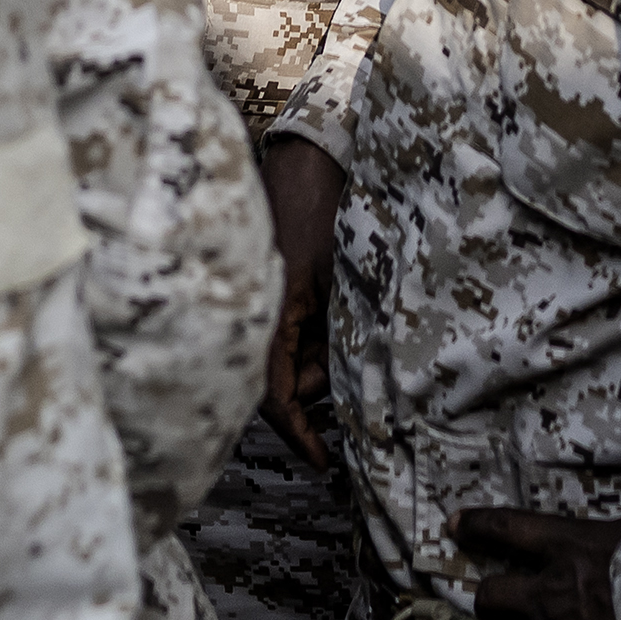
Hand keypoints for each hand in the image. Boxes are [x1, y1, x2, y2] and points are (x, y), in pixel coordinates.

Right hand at [260, 135, 344, 464]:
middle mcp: (260, 314)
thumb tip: (341, 390)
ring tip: (357, 334)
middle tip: (360, 382)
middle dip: (319, 390)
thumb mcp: (342, 279)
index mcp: (269, 315)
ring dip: (321, 362)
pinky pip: (294, 334)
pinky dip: (317, 341)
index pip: (275, 395)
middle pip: (285, 381)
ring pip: (292, 358)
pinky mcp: (277, 292)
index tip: (322, 461)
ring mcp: (267, 303)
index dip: (298, 434)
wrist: (308, 158)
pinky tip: (341, 325)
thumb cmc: (324, 211)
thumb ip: (339, 337)